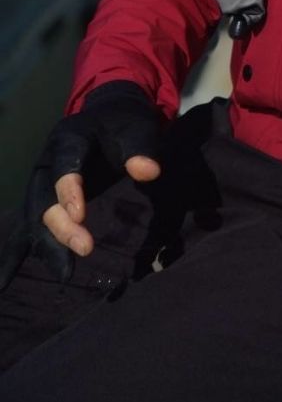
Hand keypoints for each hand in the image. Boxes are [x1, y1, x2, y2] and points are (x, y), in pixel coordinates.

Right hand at [0, 80, 161, 289]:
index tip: (79, 215)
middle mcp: (47, 161)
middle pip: (44, 195)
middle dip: (60, 225)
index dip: (68, 188)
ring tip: (64, 273)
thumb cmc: (123, 125)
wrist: (108, 117)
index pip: (65, 162)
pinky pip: (24, 228)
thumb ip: (141, 148)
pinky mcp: (42, 200)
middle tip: (85, 248)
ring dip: (47, 245)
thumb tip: (149, 172)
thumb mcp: (137, 128)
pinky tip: (3, 284)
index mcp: (69, 137)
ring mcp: (40, 182)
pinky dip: (13, 255)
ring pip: (34, 216)